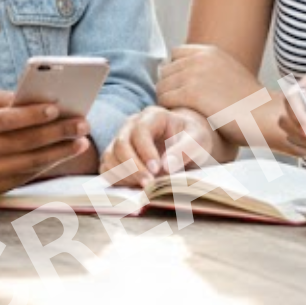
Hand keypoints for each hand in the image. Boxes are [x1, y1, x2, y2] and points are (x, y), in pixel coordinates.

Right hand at [0, 89, 89, 191]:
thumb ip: (1, 99)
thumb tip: (34, 99)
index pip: (7, 120)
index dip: (32, 115)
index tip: (56, 108)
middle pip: (26, 141)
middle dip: (58, 132)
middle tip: (83, 123)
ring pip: (32, 162)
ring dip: (61, 151)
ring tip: (81, 141)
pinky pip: (28, 175)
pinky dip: (49, 164)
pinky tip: (64, 154)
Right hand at [101, 105, 231, 183]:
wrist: (186, 143)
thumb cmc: (193, 139)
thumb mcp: (198, 141)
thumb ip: (184, 150)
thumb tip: (166, 167)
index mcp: (152, 116)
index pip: (140, 130)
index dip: (145, 151)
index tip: (157, 170)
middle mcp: (131, 125)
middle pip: (120, 143)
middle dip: (133, 166)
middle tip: (149, 184)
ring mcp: (121, 140)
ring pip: (110, 157)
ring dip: (124, 175)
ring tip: (143, 188)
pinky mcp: (117, 157)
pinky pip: (107, 169)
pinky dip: (117, 180)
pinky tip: (134, 188)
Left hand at [157, 45, 264, 137]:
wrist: (265, 116)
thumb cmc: (250, 104)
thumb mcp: (230, 73)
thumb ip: (210, 70)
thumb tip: (191, 78)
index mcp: (209, 51)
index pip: (175, 54)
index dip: (175, 72)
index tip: (182, 89)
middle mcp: (200, 58)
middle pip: (165, 70)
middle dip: (169, 87)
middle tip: (178, 106)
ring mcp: (194, 74)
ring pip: (162, 85)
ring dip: (167, 100)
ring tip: (181, 114)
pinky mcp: (191, 93)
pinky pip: (164, 99)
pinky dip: (169, 109)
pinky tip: (182, 118)